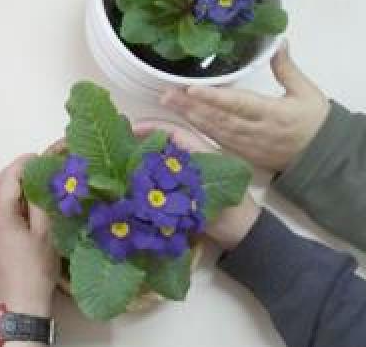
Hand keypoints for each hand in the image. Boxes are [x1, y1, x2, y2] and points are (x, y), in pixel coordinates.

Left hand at [0, 156, 57, 316]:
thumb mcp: (45, 234)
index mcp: (1, 215)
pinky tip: (20, 207)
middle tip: (34, 168)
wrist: (22, 302)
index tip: (37, 158)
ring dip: (7, 187)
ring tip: (29, 184)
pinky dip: (4, 202)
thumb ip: (40, 204)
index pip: (8, 179)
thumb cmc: (37, 270)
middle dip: (13, 172)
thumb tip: (40, 182)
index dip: (22, 164)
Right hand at [131, 121, 261, 251]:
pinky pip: (164, 179)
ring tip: (122, 164)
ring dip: (145, 160)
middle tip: (119, 147)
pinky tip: (135, 184)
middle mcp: (195, 160)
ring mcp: (191, 175)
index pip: (174, 132)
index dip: (151, 128)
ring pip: (163, 161)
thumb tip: (145, 185)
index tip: (129, 130)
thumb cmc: (231, 216)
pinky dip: (150, 178)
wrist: (246, 238)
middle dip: (143, 142)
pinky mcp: (188, 191)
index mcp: (203, 154)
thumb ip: (177, 191)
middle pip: (165, 144)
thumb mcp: (203, 201)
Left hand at [161, 45, 329, 172]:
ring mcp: (248, 146)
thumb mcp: (307, 93)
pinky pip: (218, 141)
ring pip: (215, 130)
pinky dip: (199, 130)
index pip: (240, 104)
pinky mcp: (244, 155)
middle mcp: (257, 132)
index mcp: (274, 114)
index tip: (192, 89)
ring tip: (169, 103)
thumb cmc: (316, 123)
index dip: (215, 98)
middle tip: (167, 94)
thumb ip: (287, 68)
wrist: (324, 161)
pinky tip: (184, 119)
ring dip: (191, 117)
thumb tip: (278, 41)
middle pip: (219, 118)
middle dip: (192, 106)